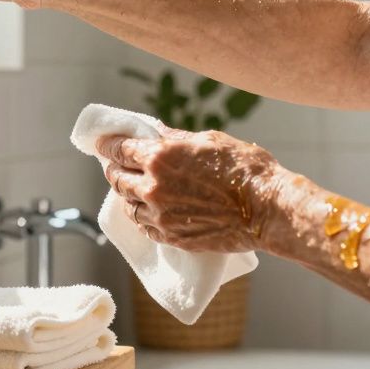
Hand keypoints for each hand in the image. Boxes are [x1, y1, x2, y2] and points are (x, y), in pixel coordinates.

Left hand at [97, 129, 286, 252]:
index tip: (104, 144)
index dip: (108, 145)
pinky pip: (144, 226)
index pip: (119, 149)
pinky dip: (142, 216)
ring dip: (128, 194)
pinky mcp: (172, 236)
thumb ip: (175, 137)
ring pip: (128, 204)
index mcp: (159, 157)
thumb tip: (155, 132)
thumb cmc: (244, 169)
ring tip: (135, 188)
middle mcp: (153, 187)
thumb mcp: (209, 139)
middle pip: (117, 178)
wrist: (265, 210)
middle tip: (117, 164)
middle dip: (114, 168)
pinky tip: (149, 210)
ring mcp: (160, 215)